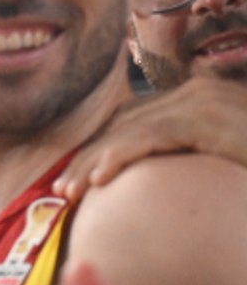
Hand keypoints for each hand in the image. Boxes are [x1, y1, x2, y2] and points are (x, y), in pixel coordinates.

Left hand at [54, 77, 246, 201]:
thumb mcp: (224, 159)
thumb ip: (192, 163)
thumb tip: (164, 188)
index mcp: (200, 103)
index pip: (135, 123)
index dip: (100, 151)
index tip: (76, 183)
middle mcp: (198, 94)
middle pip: (124, 124)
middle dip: (88, 156)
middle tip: (61, 189)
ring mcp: (204, 102)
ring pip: (128, 130)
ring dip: (93, 161)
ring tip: (69, 191)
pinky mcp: (208, 118)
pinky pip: (151, 136)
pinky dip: (119, 157)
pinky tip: (100, 181)